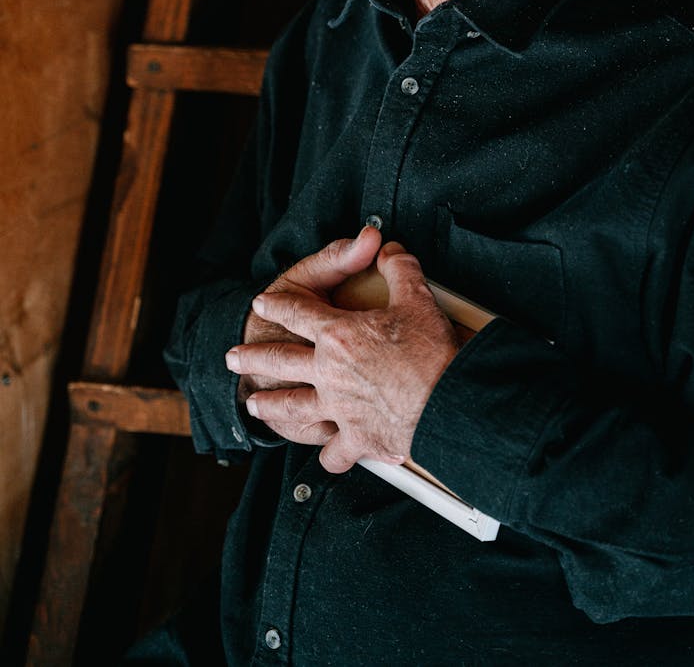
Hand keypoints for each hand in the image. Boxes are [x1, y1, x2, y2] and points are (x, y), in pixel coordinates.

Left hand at [226, 240, 458, 472]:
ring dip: (270, 405)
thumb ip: (398, 268)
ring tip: (256, 404)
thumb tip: (385, 249)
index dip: (277, 304)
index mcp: (339, 334)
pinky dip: (329, 456)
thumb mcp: (416, 298)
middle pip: (279, 360)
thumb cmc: (431, 355)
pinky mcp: (356, 439)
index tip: (262, 303)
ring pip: (292, 406)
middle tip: (234, 356)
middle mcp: (329, 372)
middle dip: (253, 356)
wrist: (446, 406)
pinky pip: (333, 451)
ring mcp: (337, 408)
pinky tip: (326, 456)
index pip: (297, 312)